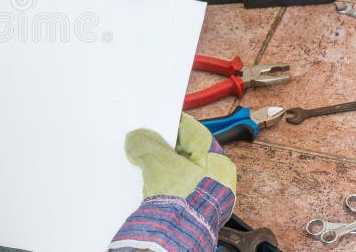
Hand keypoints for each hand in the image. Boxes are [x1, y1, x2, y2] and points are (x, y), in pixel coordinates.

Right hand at [109, 114, 236, 251]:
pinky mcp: (194, 209)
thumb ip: (146, 143)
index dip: (172, 123)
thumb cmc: (182, 200)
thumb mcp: (157, 160)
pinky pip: (176, 189)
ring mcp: (207, 195)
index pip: (194, 132)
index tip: (156, 119)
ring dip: (161, 167)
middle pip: (185, 152)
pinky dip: (163, 185)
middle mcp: (217, 177)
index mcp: (217, 159)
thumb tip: (138, 139)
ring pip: (180, 171)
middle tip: (145, 141)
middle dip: (163, 147)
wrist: (178, 235)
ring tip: (143, 164)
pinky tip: (149, 186)